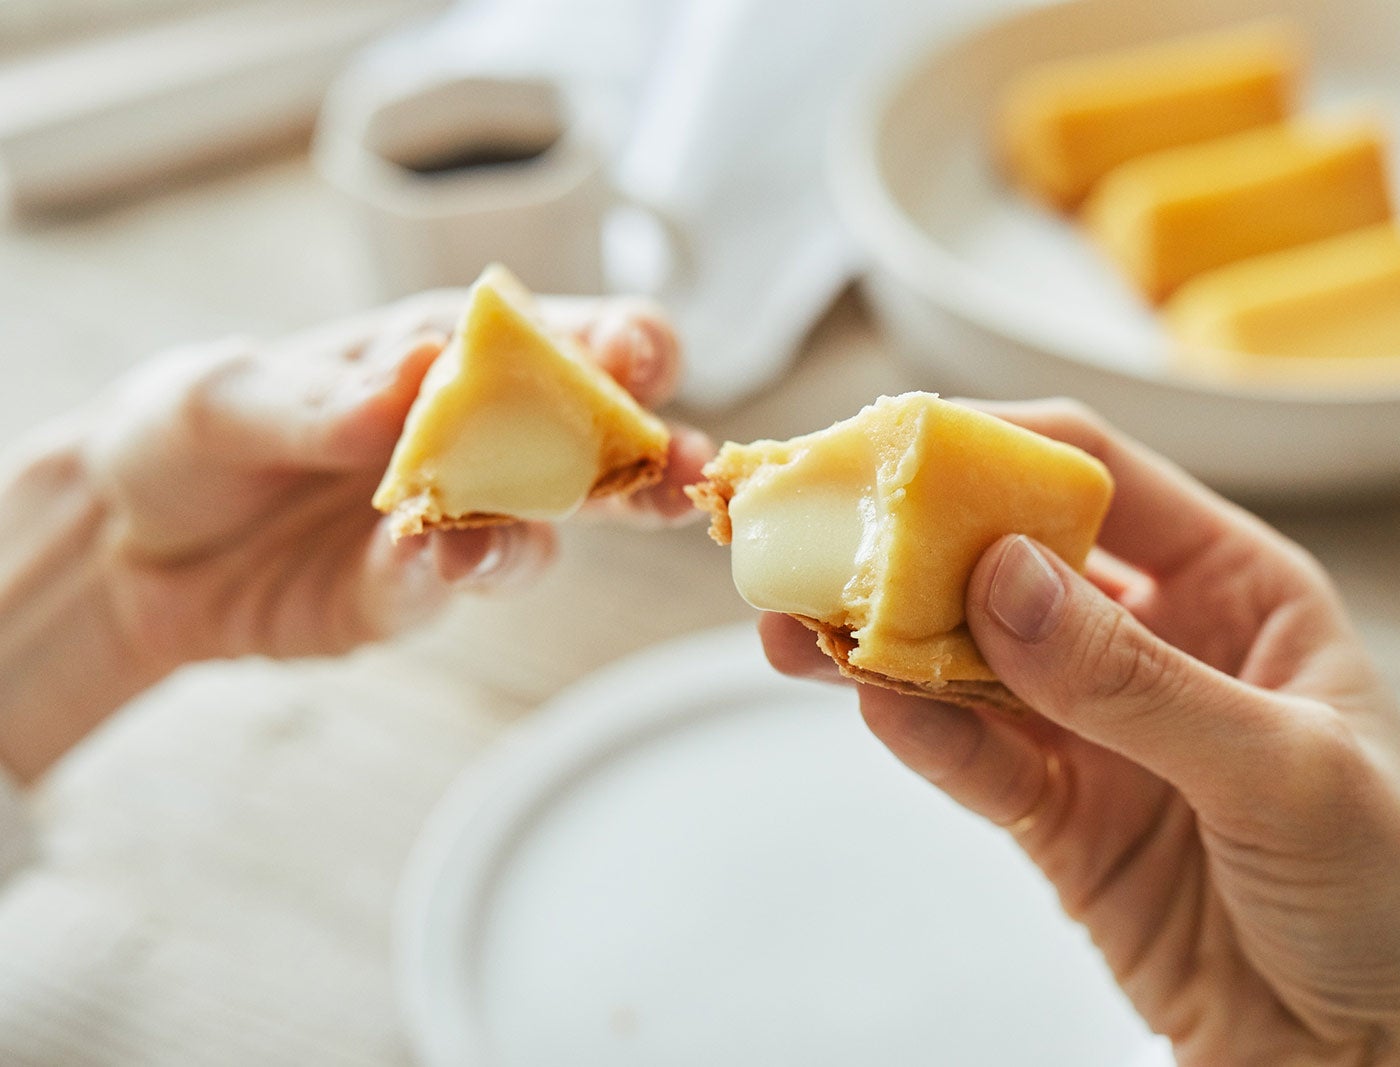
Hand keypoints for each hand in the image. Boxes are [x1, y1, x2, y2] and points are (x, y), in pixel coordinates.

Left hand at [0, 290, 711, 778]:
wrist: (127, 550)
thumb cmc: (187, 431)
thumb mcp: (227, 396)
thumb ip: (327, 397)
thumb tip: (422, 368)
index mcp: (443, 351)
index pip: (557, 336)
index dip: (614, 339)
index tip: (635, 355)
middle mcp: (473, 432)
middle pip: (592, 438)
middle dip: (650, 451)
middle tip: (687, 470)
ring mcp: (457, 516)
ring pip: (551, 521)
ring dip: (565, 525)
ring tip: (529, 526)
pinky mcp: (418, 590)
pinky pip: (463, 579)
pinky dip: (464, 571)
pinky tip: (439, 562)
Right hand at [762, 400, 1399, 1065]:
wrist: (1375, 1060)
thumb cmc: (1391, 892)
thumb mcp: (1286, 771)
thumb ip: (1135, 680)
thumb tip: (1000, 579)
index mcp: (1234, 585)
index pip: (1096, 477)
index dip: (994, 449)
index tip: (894, 449)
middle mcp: (1156, 640)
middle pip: (1009, 561)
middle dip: (912, 546)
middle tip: (816, 535)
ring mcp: (1099, 730)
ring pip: (970, 662)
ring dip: (885, 641)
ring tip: (798, 626)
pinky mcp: (1060, 817)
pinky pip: (975, 760)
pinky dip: (918, 733)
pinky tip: (867, 704)